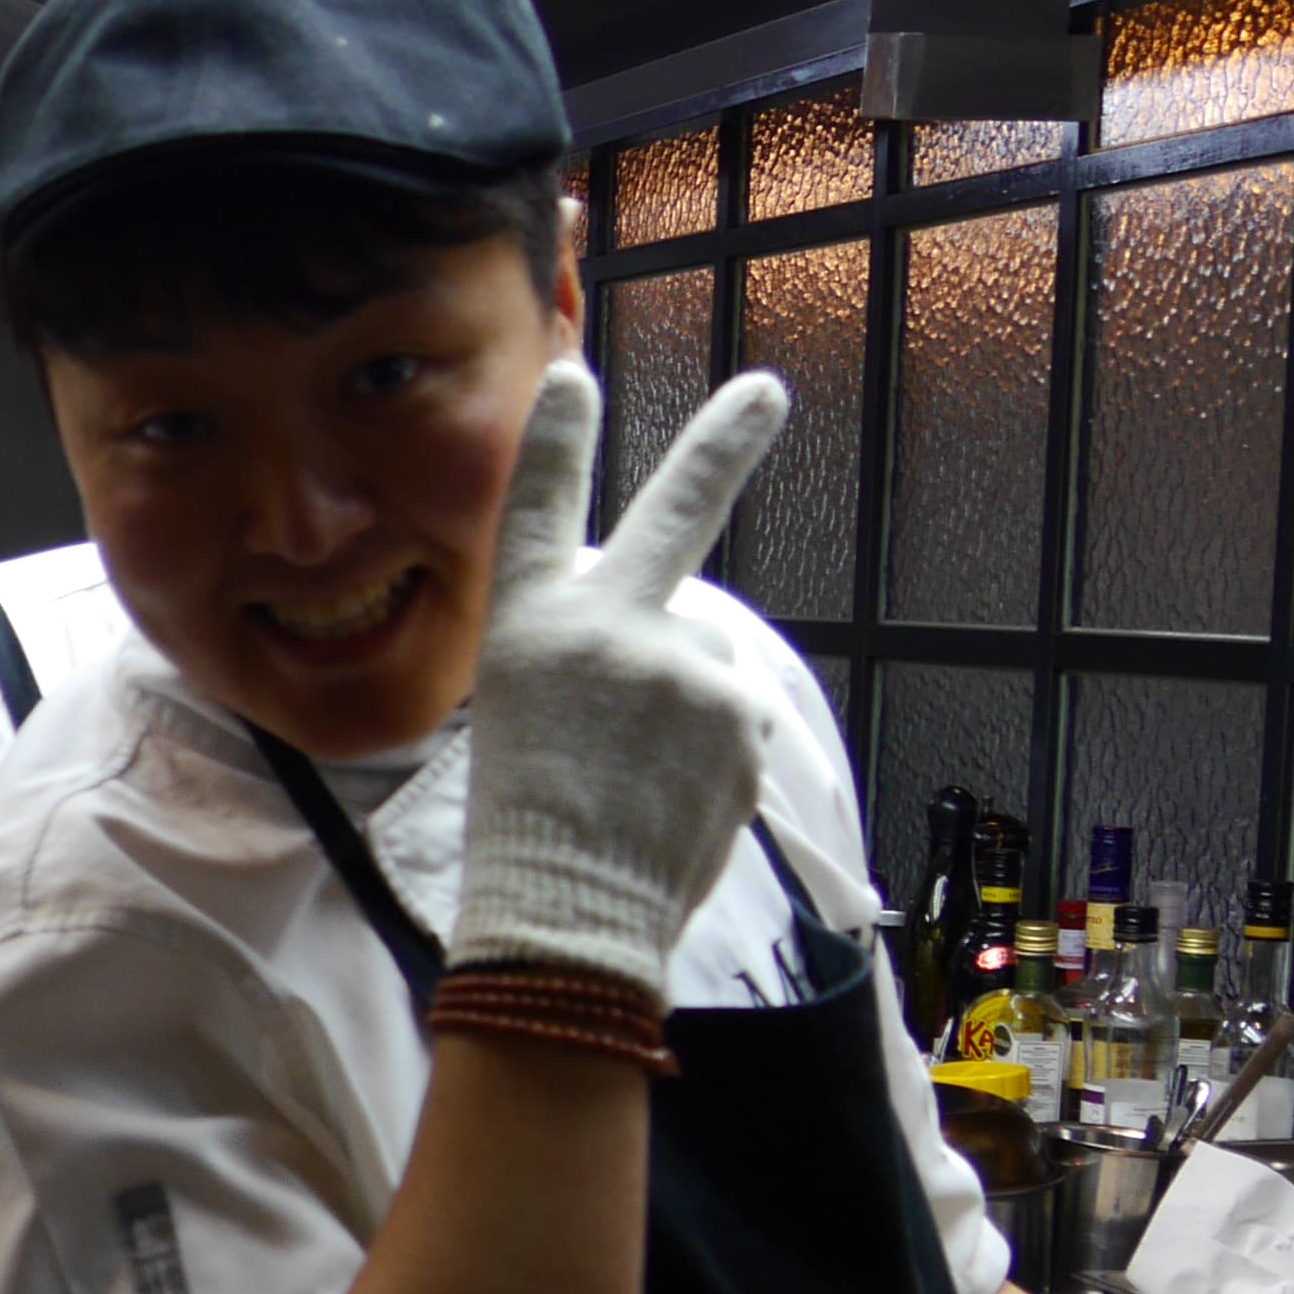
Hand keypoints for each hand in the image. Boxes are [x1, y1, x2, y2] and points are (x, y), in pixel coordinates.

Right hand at [449, 359, 791, 995]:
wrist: (569, 916)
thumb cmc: (528, 828)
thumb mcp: (527, 714)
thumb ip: (599, 653)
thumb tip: (682, 637)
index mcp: (528, 626)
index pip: (539, 509)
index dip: (559, 440)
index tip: (575, 377)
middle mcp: (607, 626)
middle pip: (679, 512)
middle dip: (725, 442)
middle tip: (766, 392)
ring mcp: (682, 667)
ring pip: (708, 668)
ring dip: (689, 715)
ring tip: (637, 783)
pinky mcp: (740, 717)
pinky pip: (737, 722)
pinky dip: (714, 758)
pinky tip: (671, 802)